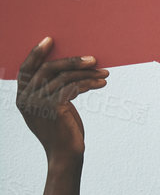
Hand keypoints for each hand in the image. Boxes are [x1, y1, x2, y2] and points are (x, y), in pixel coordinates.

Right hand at [14, 37, 106, 161]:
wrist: (66, 155)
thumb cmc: (62, 130)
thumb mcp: (51, 107)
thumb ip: (50, 90)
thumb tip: (67, 69)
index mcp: (21, 97)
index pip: (25, 69)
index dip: (36, 53)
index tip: (50, 39)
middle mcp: (25, 98)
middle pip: (47, 68)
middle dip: (71, 61)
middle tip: (92, 59)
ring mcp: (38, 103)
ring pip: (64, 78)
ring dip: (87, 74)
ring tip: (104, 73)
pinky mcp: (54, 107)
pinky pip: (73, 87)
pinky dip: (89, 83)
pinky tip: (101, 83)